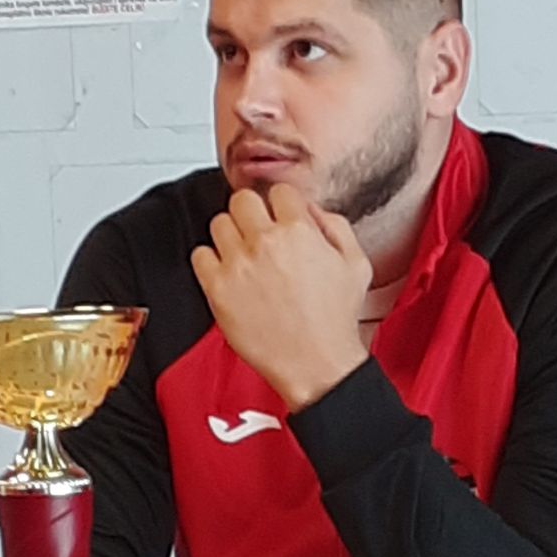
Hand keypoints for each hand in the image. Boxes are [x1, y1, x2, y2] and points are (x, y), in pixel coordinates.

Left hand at [192, 183, 371, 411]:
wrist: (316, 364)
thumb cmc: (335, 321)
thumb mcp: (356, 264)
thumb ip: (335, 226)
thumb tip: (311, 210)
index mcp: (299, 231)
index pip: (278, 191)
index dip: (282, 205)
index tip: (280, 218)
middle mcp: (265, 242)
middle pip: (242, 200)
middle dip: (252, 214)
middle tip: (258, 233)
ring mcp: (238, 265)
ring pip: (218, 223)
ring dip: (231, 236)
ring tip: (244, 256)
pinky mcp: (217, 289)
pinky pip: (199, 255)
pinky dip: (210, 261)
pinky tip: (229, 273)